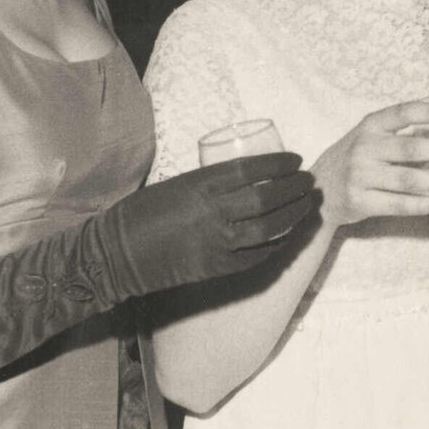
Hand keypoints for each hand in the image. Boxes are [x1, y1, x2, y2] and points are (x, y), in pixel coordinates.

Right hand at [112, 151, 320, 287]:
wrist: (118, 255)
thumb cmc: (143, 213)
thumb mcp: (178, 184)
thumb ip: (211, 183)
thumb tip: (250, 178)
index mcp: (199, 185)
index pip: (252, 170)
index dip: (280, 165)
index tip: (297, 160)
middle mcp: (212, 213)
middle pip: (267, 199)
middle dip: (295, 189)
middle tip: (310, 183)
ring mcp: (216, 243)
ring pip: (269, 229)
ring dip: (294, 216)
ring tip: (307, 205)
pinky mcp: (217, 268)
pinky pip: (258, 256)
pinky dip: (277, 244)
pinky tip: (288, 235)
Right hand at [312, 101, 428, 229]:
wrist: (316, 191)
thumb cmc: (352, 159)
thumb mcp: (368, 136)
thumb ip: (398, 132)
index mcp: (370, 125)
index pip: (405, 112)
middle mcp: (364, 147)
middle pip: (412, 148)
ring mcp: (361, 176)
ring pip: (409, 179)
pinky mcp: (360, 201)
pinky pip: (399, 204)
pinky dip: (423, 204)